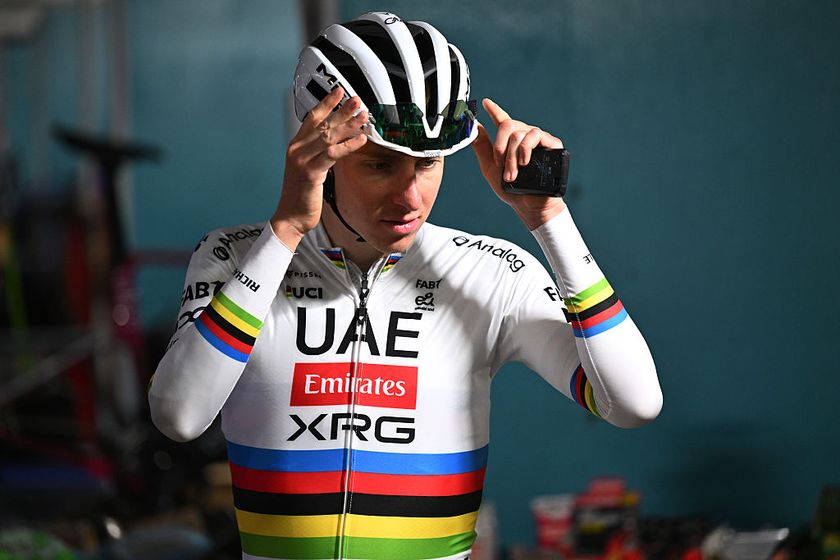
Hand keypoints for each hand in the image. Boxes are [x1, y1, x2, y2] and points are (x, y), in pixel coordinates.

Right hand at [271, 87, 368, 248]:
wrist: (291, 217)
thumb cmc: (301, 196)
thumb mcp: (310, 169)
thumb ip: (321, 154)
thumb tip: (338, 142)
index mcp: (296, 146)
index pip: (312, 118)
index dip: (326, 103)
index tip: (339, 92)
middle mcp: (297, 149)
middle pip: (323, 124)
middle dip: (342, 110)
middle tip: (357, 100)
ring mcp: (302, 160)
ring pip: (328, 136)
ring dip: (348, 125)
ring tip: (363, 116)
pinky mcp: (310, 172)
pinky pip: (332, 154)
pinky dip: (348, 145)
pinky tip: (360, 139)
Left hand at [471, 98, 566, 229]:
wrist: (529, 205)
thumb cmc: (511, 190)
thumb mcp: (490, 168)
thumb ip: (482, 147)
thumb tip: (474, 127)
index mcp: (510, 142)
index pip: (502, 120)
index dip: (494, 110)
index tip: (486, 102)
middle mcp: (525, 137)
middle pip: (508, 125)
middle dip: (500, 147)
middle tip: (501, 165)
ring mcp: (538, 140)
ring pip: (519, 133)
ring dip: (512, 156)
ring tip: (513, 174)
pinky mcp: (552, 144)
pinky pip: (535, 135)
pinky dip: (525, 149)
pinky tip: (525, 162)